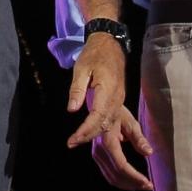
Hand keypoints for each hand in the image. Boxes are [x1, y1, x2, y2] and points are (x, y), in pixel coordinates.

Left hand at [64, 32, 126, 146]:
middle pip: (107, 126)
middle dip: (91, 138)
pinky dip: (112, 133)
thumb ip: (77, 89)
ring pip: (113, 126)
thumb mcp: (81, 67)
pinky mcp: (118, 102)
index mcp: (108, 91)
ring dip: (104, 140)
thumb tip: (71, 110)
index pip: (97, 117)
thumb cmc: (94, 54)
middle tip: (73, 145)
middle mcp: (117, 100)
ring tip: (89, 146)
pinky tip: (112, 141)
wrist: (110, 44)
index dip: (85, 131)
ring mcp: (120, 102)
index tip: (73, 140)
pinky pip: (118, 121)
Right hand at [88, 105, 154, 190]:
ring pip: (111, 178)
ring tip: (143, 185)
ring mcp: (96, 154)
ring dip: (128, 185)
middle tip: (149, 186)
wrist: (102, 108)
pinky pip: (108, 174)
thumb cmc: (118, 114)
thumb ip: (139, 139)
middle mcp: (99, 150)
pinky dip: (121, 181)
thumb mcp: (131, 123)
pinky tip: (132, 181)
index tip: (148, 183)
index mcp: (107, 140)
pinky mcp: (97, 157)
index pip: (121, 165)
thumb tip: (149, 152)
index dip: (134, 176)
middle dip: (133, 183)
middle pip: (116, 175)